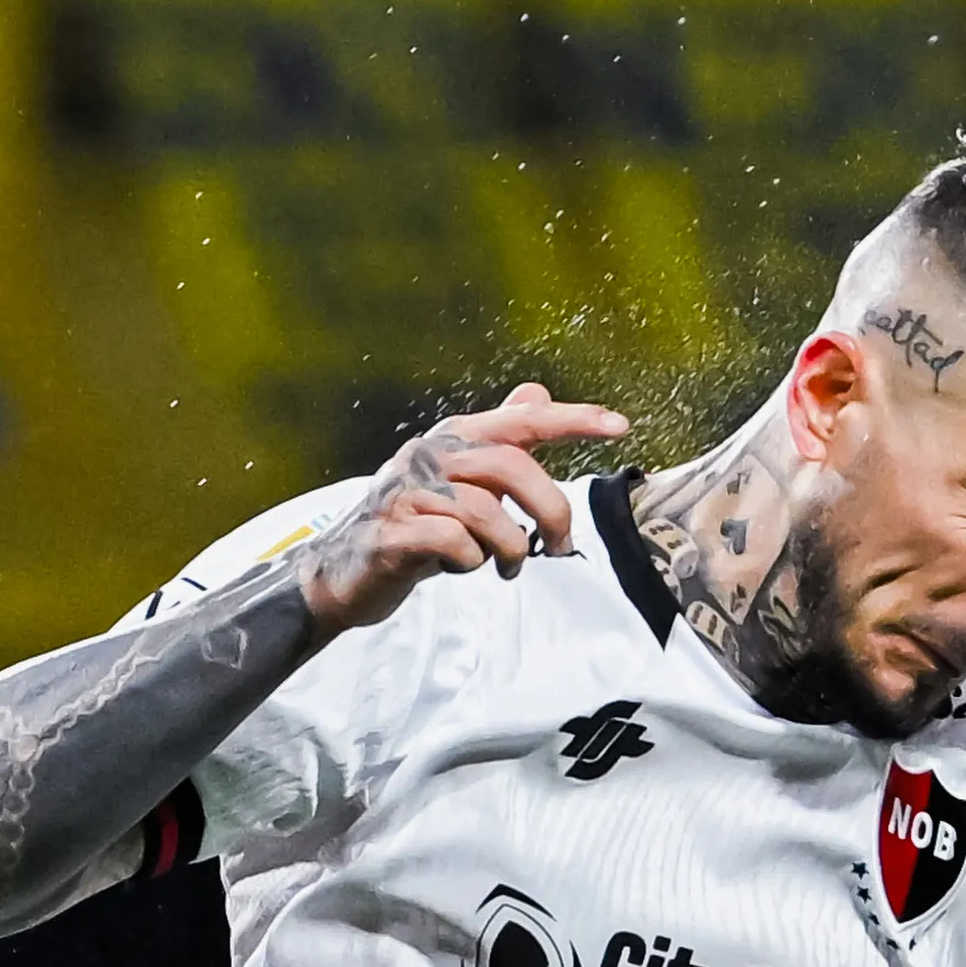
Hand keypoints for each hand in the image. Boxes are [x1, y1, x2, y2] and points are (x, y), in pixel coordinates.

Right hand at [297, 387, 632, 632]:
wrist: (346, 572)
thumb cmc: (415, 524)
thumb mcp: (463, 481)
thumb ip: (499, 442)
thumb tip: (536, 394)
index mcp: (453, 438)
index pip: (522, 420)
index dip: (572, 419)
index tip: (620, 425)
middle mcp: (429, 455)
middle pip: (511, 467)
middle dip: (550, 510)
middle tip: (560, 546)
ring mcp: (405, 493)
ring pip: (485, 511)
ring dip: (510, 548)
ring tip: (507, 566)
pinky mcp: (389, 534)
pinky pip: (451, 541)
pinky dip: (469, 561)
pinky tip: (464, 567)